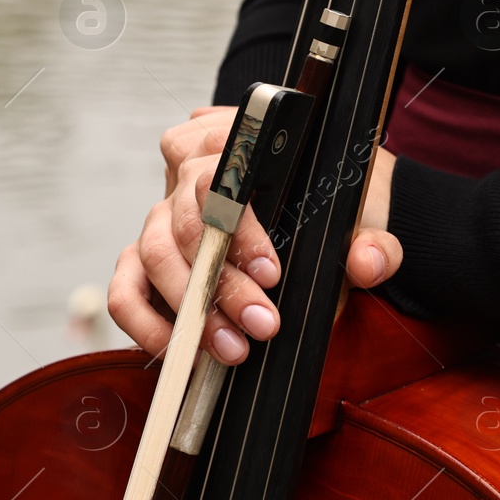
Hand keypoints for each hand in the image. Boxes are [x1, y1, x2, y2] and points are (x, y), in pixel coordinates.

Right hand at [108, 106, 401, 364]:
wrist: (331, 225)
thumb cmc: (338, 210)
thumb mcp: (366, 220)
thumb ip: (374, 241)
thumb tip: (367, 262)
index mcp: (239, 146)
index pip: (217, 174)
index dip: (237, 227)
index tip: (271, 272)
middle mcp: (190, 174)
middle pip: (182, 220)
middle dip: (220, 283)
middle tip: (263, 325)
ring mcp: (162, 216)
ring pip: (150, 253)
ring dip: (189, 308)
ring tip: (233, 348)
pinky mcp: (145, 259)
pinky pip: (124, 289)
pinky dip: (147, 324)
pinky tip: (187, 352)